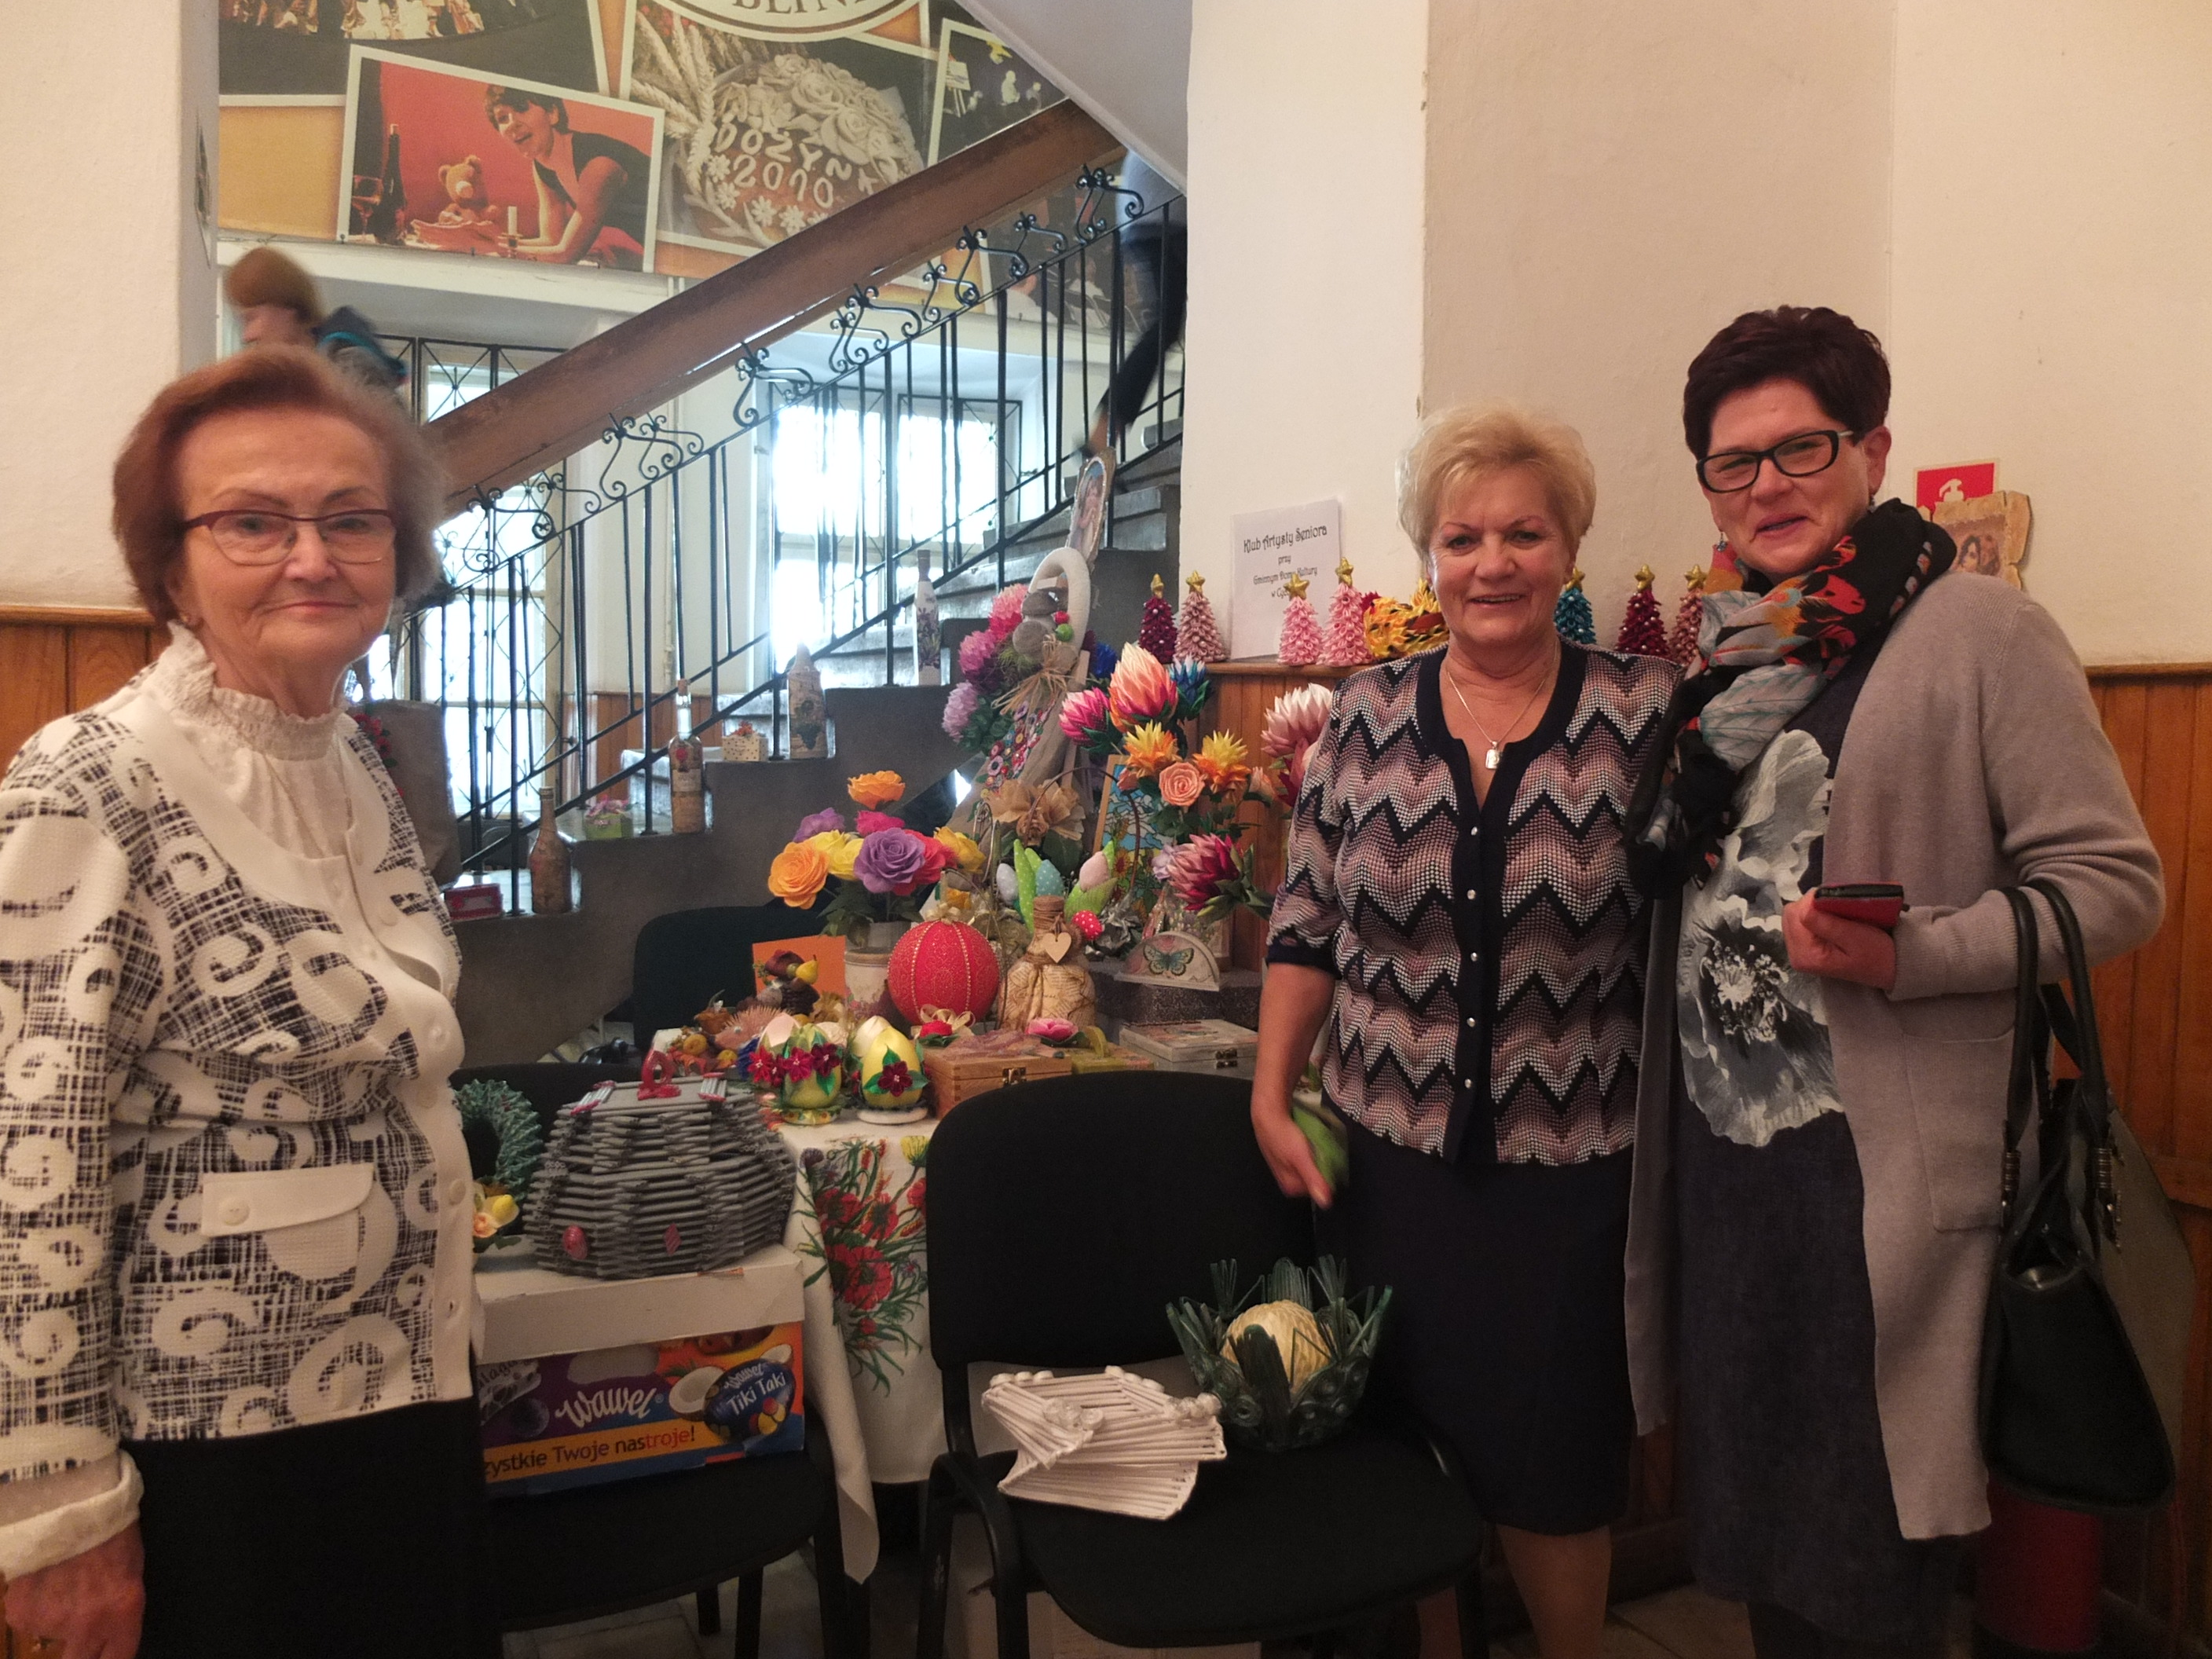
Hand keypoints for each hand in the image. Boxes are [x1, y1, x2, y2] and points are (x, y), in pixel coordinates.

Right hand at [6, 1523, 143, 1658]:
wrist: (68, 1498)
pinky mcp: (19, 1613)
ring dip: (55, 1615)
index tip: (104, 1653)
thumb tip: (104, 1630)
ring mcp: (49, 1622)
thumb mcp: (130, 1568)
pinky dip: (33, 1602)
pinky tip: (42, 1574)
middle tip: (79, 1624)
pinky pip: (27, 1617)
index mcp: (123, 1612)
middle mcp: (86, 1625)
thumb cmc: (111, 1525)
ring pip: (50, 1633)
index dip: (110, 1658)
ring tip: (62, 1577)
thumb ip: (117, 1606)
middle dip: (80, 1652)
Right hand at [1253, 1097, 1331, 1208]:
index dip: (1328, 1172)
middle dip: (1322, 1165)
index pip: (1322, 1187)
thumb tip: (1324, 1202)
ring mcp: (1290, 1169)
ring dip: (1318, 1157)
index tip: (1325, 1159)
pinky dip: (1313, 1151)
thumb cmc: (1280, 1134)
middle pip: (1318, 1178)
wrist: (1269, 1113)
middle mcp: (1290, 1181)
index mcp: (1291, 1186)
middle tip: (1316, 1149)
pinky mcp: (1291, 1158)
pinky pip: (1309, 1159)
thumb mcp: (1300, 1157)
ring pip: (1315, 1167)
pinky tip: (1308, 1141)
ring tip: (1312, 1143)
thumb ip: (1313, 1179)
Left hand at [1783, 893, 1896, 989]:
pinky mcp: (1805, 947)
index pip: (1795, 914)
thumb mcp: (1855, 937)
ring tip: (1835, 913)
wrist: (1889, 968)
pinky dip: (1815, 915)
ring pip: (1795, 915)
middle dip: (1812, 905)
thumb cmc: (1876, 953)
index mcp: (1806, 956)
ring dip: (1814, 909)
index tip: (1834, 900)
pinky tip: (1830, 918)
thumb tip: (1804, 908)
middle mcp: (1796, 955)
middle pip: (1791, 913)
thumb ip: (1827, 924)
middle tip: (1836, 906)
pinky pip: (1802, 921)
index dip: (1814, 901)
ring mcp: (1799, 951)